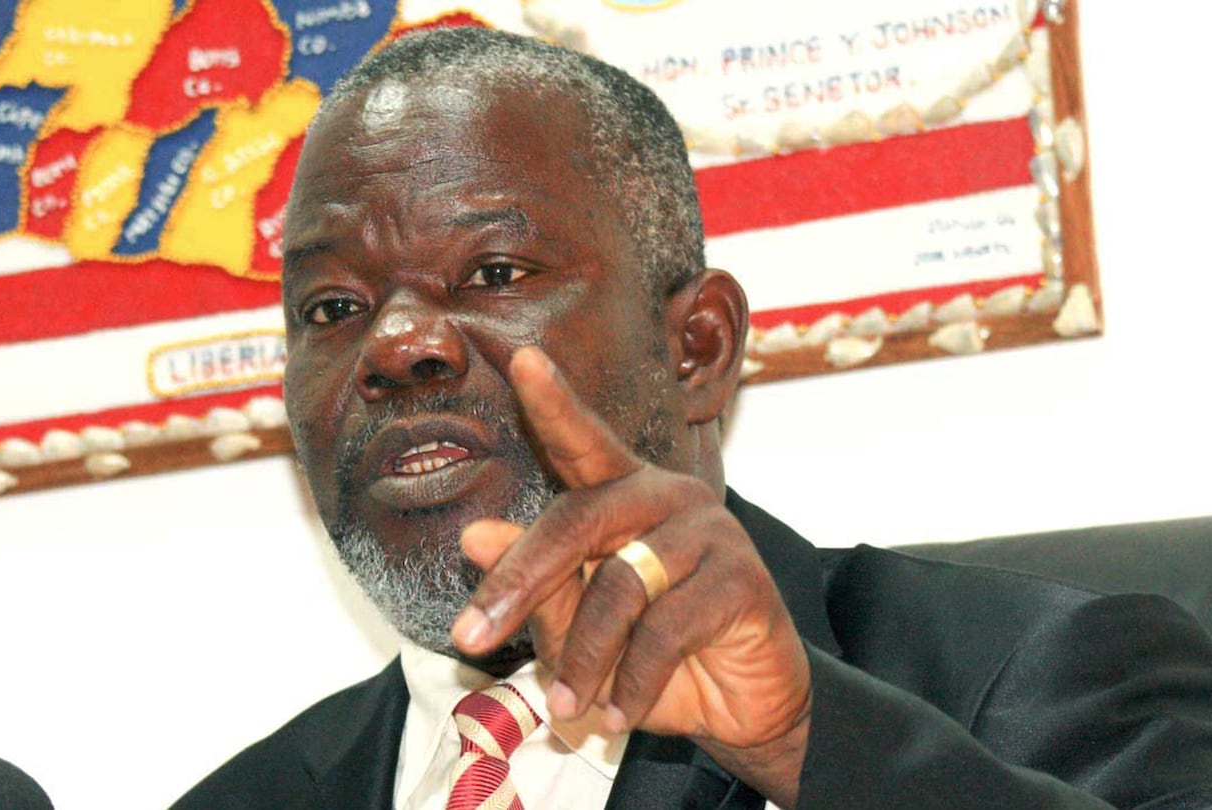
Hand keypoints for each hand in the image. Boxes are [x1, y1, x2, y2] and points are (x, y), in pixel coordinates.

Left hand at [450, 346, 811, 802]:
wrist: (741, 709)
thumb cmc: (651, 659)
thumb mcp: (579, 628)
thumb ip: (537, 582)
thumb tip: (473, 536)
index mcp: (623, 494)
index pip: (582, 440)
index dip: (553, 401)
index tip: (522, 360)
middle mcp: (667, 497)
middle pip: (578, 521)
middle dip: (519, 583)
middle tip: (469, 637)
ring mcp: (710, 530)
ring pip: (620, 585)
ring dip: (584, 657)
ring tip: (567, 706)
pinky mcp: (742, 577)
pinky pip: (666, 628)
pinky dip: (633, 680)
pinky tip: (617, 713)